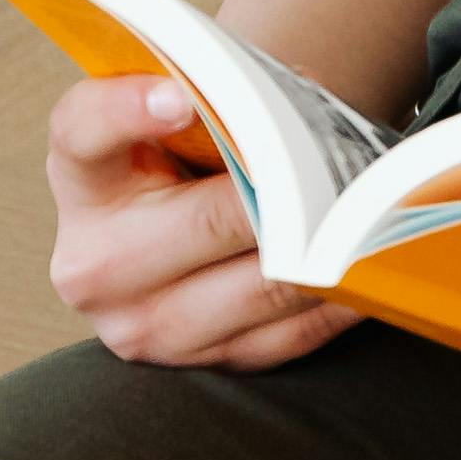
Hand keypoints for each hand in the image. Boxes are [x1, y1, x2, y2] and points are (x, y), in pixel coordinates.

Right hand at [43, 73, 358, 371]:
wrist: (190, 234)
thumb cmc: (200, 158)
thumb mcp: (193, 116)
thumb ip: (226, 97)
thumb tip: (302, 108)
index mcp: (85, 179)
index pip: (84, 131)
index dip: (129, 109)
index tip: (183, 97)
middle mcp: (96, 265)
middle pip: (213, 219)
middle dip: (290, 190)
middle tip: (351, 165)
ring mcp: (147, 326)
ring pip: (265, 284)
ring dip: (329, 246)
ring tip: (376, 210)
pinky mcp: (209, 363)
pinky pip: (294, 332)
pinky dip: (343, 295)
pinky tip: (373, 261)